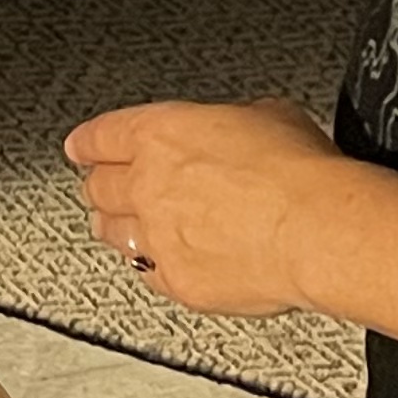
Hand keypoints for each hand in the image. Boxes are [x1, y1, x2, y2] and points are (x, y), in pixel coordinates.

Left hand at [62, 98, 342, 317]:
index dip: (87, 143)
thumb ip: (231, 124)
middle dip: (100, 187)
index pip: (101, 136)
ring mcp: (158, 236)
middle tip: (104, 189)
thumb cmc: (300, 172)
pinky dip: (151, 266)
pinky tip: (160, 263)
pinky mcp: (178, 282)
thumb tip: (238, 130)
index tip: (80, 147)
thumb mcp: (266, 115)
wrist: (317, 229)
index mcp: (160, 134)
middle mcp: (147, 185)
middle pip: (99, 187)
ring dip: (116, 228)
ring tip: (121, 228)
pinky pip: (149, 273)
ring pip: (115, 233)